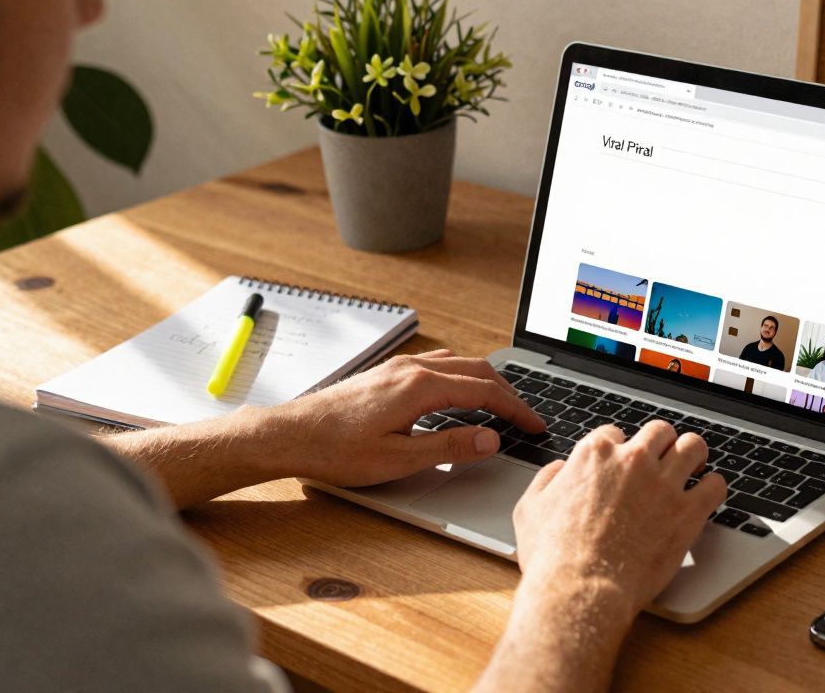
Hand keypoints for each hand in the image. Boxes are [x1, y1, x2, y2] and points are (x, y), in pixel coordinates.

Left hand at [267, 349, 545, 486]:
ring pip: (458, 364)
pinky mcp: (387, 373)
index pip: (485, 392)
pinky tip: (459, 395)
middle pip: (477, 371)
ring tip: (502, 405)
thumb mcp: (399, 459)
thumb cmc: (336, 450)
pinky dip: (462, 377)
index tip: (535, 425)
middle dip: (508, 393)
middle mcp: (412, 368)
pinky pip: (438, 365)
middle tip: (527, 418)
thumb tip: (490, 440)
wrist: (288, 434)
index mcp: (420, 387)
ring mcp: (399, 367)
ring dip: (485, 381)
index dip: (517, 409)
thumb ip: (449, 448)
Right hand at [512, 421, 727, 619]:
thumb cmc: (553, 556)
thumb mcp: (530, 509)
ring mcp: (663, 484)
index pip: (616, 434)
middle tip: (663, 461)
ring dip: (693, 455)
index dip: (620, 450)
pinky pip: (715, 485)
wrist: (580, 590)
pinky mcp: (687, 512)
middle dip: (661, 445)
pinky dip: (714, 486)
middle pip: (659, 432)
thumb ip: (546, 480)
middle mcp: (632, 461)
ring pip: (693, 446)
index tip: (623, 465)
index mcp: (594, 455)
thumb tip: (560, 470)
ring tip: (693, 468)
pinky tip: (708, 493)